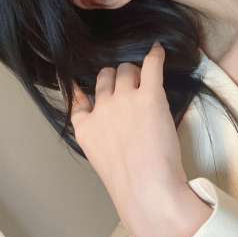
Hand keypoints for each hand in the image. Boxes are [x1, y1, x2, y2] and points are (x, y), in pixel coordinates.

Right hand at [70, 41, 187, 226]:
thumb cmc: (129, 181)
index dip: (90, 93)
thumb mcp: (100, 158)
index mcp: (86, 128)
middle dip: (117, 80)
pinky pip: (151, 65)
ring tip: (146, 78)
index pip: (79, 101)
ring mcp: (125, 99)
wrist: (146, 186)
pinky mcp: (150, 95)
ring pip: (126, 70)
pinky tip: (158, 50)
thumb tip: (106, 123)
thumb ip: (97, 136)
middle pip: (106, 78)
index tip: (91, 89)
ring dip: (135, 72)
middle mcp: (102, 108)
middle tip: (132, 88)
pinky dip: (155, 55)